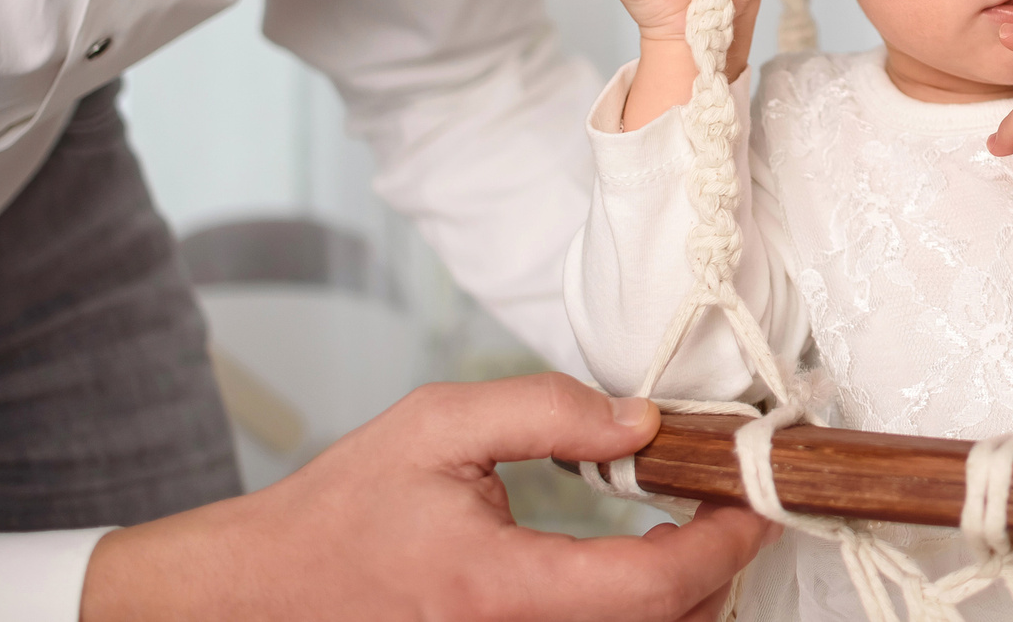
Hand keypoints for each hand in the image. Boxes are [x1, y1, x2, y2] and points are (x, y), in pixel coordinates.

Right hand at [81, 373, 778, 621]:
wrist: (260, 595)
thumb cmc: (339, 514)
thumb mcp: (437, 426)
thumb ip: (547, 411)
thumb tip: (642, 420)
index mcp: (500, 588)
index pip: (653, 586)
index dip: (723, 544)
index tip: (752, 501)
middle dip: (720, 572)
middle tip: (735, 508)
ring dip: (686, 601)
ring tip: (696, 535)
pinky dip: (641, 618)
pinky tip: (640, 576)